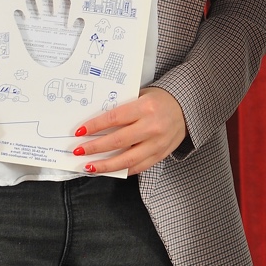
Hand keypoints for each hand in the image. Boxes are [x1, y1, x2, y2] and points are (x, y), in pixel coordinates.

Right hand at [13, 0, 85, 66]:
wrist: (47, 62)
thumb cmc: (61, 49)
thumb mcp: (71, 40)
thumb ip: (76, 30)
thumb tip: (80, 19)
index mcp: (60, 19)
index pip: (63, 7)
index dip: (64, 4)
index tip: (65, 0)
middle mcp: (48, 17)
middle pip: (47, 3)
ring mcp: (36, 21)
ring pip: (32, 7)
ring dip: (31, 3)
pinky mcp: (25, 27)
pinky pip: (20, 18)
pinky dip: (18, 15)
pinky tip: (19, 13)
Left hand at [73, 86, 187, 174]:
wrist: (186, 109)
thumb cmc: (160, 100)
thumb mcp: (141, 95)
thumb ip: (123, 107)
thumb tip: (97, 121)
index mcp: (146, 107)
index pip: (114, 118)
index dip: (95, 126)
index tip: (80, 131)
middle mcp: (152, 127)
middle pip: (117, 141)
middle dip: (95, 147)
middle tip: (78, 150)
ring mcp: (157, 144)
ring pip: (127, 160)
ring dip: (105, 165)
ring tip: (89, 166)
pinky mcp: (160, 155)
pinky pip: (138, 167)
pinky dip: (122, 170)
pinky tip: (109, 170)